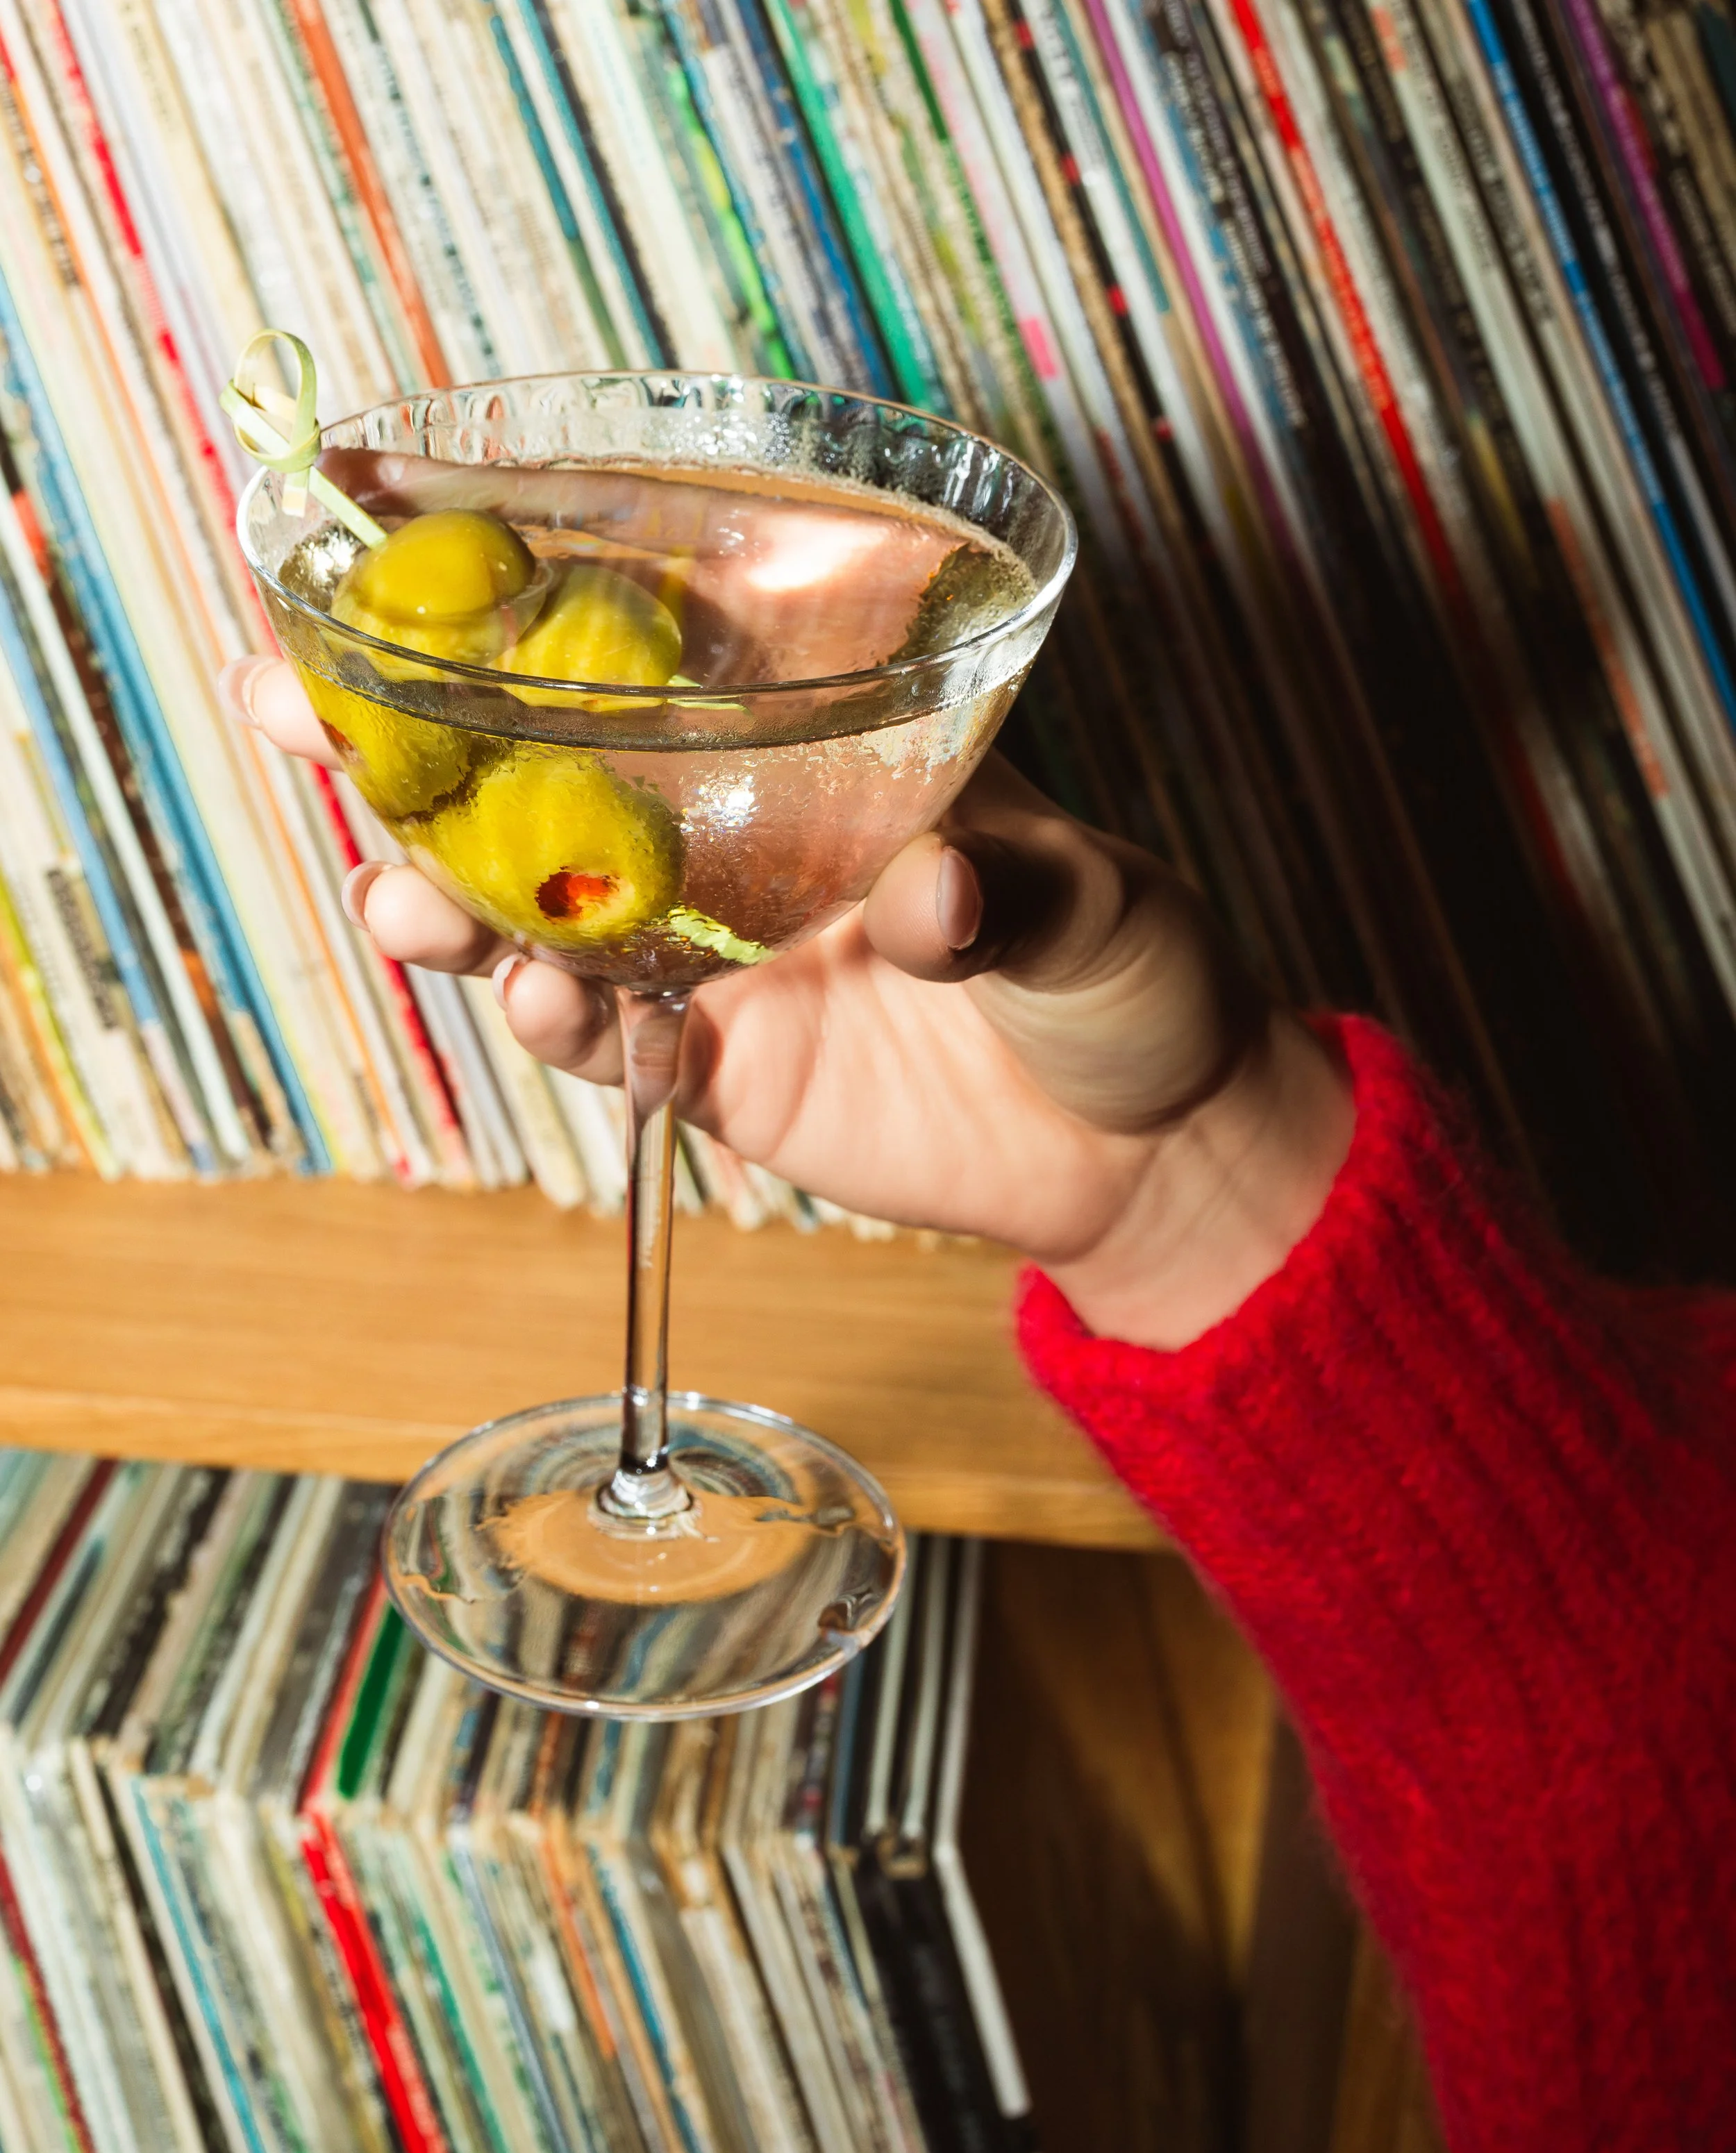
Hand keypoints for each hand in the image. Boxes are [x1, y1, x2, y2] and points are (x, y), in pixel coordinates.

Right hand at [224, 654, 1353, 1348]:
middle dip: (407, 748)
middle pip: (542, 783)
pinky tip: (533, 998)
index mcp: (815, 749)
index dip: (515, 613)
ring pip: (541, 919)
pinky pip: (614, 1047)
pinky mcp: (727, 1074)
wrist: (1153, 1146)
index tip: (381, 560)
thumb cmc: (1135, 972)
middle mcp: (739, 843)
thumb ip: (1011, 886)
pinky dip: (561, 1024)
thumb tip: (927, 893)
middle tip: (290, 707)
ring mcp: (719, 962)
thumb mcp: (1099, 898)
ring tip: (402, 898)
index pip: (647, 657)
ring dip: (452, 903)